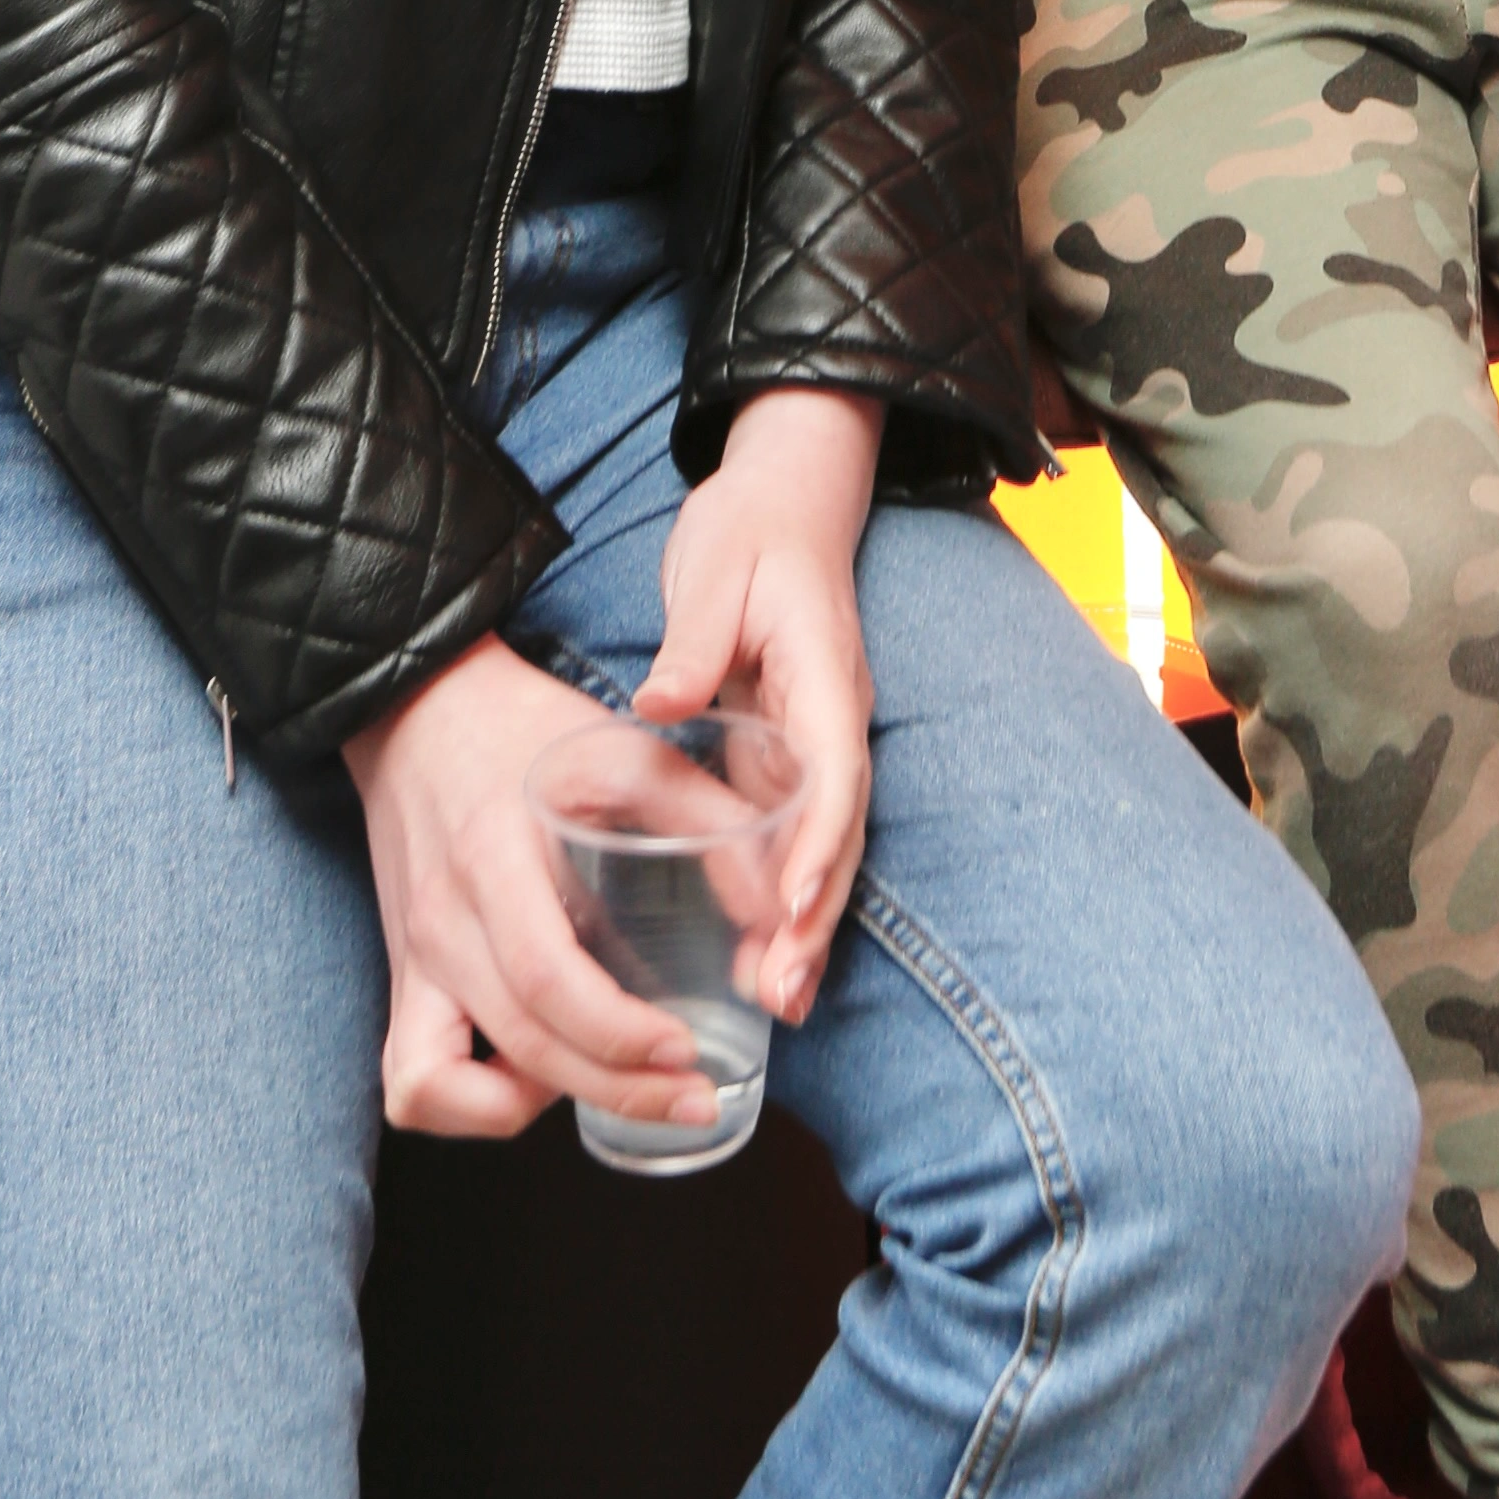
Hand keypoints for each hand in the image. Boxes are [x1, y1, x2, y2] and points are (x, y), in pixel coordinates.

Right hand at [343, 634, 746, 1146]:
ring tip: (602, 1078)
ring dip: (529, 1106)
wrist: (417, 706)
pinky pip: (409, 1081)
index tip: (687, 1052)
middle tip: (692, 1096)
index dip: (620, 1034)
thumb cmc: (529, 727)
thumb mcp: (627, 751)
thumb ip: (712, 821)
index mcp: (495, 856)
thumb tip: (783, 912)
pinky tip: (528, 1076)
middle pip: (520, 1042)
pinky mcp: (402, 979)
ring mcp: (413, 958)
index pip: (548, 978)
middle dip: (615, 1089)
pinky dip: (466, 1106)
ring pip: (443, 1084)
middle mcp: (444, 921)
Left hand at [641, 387, 881, 1027]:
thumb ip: (693, 640)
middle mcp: (833, 716)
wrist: (789, 496)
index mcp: (820, 671)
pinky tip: (766, 956)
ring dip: (808, 923)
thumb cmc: (750, 528)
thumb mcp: (715, 569)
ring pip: (825, 844)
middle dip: (817, 914)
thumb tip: (659, 700)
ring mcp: (818, 738)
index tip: (794, 905)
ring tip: (782, 1003)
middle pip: (839, 829)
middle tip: (786, 994)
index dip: (817, 841)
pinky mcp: (793, 751)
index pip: (831, 769)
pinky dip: (789, 898)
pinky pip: (798, 835)